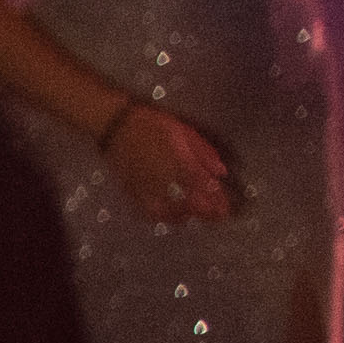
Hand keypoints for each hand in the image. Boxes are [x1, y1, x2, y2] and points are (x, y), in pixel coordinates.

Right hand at [102, 101, 236, 224]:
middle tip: (219, 217)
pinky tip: (173, 217)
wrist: (116, 128)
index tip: (227, 209)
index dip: (218, 200)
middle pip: (191, 204)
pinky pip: (152, 213)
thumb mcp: (184, 132)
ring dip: (188, 216)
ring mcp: (149, 191)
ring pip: (172, 213)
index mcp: (180, 163)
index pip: (205, 188)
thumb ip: (203, 153)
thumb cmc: (153, 125)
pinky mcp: (135, 195)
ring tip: (198, 216)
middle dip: (207, 212)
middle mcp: (165, 182)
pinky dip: (166, 217)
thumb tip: (221, 173)